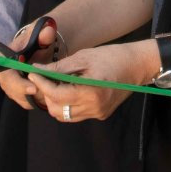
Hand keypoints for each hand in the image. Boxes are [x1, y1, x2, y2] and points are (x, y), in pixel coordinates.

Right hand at [0, 19, 60, 109]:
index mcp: (4, 58)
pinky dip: (34, 101)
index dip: (18, 84)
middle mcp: (3, 72)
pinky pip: (24, 101)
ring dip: (32, 98)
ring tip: (47, 94)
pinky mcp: (16, 91)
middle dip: (27, 94)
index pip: (5, 74)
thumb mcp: (43, 36)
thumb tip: (48, 31)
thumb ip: (45, 34)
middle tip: (44, 94)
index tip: (33, 88)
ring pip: (17, 97)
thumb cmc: (39, 41)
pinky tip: (45, 96)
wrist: (40, 48)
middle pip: (10, 89)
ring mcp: (9, 83)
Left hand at [25, 39, 151, 123]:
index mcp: (91, 92)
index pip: (56, 95)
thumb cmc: (112, 56)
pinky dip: (67, 104)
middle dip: (46, 94)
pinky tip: (69, 90)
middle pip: (57, 109)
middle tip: (43, 77)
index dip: (41, 84)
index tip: (32, 74)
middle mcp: (94, 108)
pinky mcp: (101, 114)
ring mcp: (98, 113)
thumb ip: (59, 67)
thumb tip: (37, 70)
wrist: (138, 65)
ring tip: (55, 84)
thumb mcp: (84, 57)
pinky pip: (76, 114)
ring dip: (55, 101)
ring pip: (64, 115)